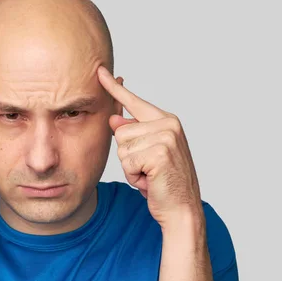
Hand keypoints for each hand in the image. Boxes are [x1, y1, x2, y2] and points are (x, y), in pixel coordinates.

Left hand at [97, 66, 202, 229]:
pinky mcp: (160, 152)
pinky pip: (128, 162)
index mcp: (166, 121)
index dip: (115, 88)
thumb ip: (133, 135)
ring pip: (122, 148)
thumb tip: (114, 119)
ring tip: (150, 176)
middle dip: (128, 157)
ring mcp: (166, 137)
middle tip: (148, 170)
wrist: (181, 209)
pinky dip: (135, 176)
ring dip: (131, 168)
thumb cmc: (164, 184)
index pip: (134, 102)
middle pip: (120, 132)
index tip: (100, 71)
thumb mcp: (146, 156)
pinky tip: (151, 181)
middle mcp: (168, 124)